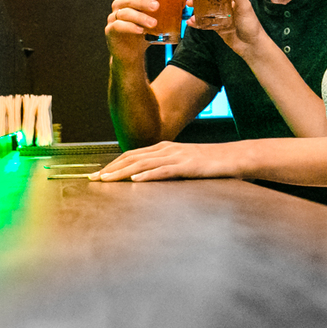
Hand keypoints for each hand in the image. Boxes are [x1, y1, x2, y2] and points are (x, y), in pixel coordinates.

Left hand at [89, 140, 238, 182]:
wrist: (234, 157)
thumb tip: (145, 177)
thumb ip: (165, 167)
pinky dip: (148, 175)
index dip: (112, 164)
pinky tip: (136, 179)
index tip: (97, 175)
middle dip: (110, 169)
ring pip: (143, 164)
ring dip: (122, 172)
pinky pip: (164, 171)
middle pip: (132, 158)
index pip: (131, 155)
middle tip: (93, 179)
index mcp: (163, 148)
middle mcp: (166, 149)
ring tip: (106, 180)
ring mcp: (176, 156)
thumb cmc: (209, 163)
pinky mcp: (187, 166)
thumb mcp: (183, 162)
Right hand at [105, 0, 162, 63]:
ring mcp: (113, 18)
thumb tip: (184, 2)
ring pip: (125, 13)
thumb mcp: (154, 19)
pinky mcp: (110, 30)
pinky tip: (141, 31)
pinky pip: (119, 26)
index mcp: (128, 0)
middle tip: (156, 6)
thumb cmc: (143, 33)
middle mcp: (119, 6)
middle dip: (143, 2)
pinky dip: (131, 27)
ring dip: (140, 17)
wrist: (130, 54)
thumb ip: (165, 10)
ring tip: (153, 23)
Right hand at [193, 0, 268, 58]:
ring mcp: (219, 16)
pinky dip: (196, 22)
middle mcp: (224, 5)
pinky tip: (191, 21)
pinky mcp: (216, 27)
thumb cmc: (251, 24)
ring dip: (196, 6)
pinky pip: (204, 22)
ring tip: (189, 6)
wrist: (251, 45)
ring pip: (204, 9)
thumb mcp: (245, 7)